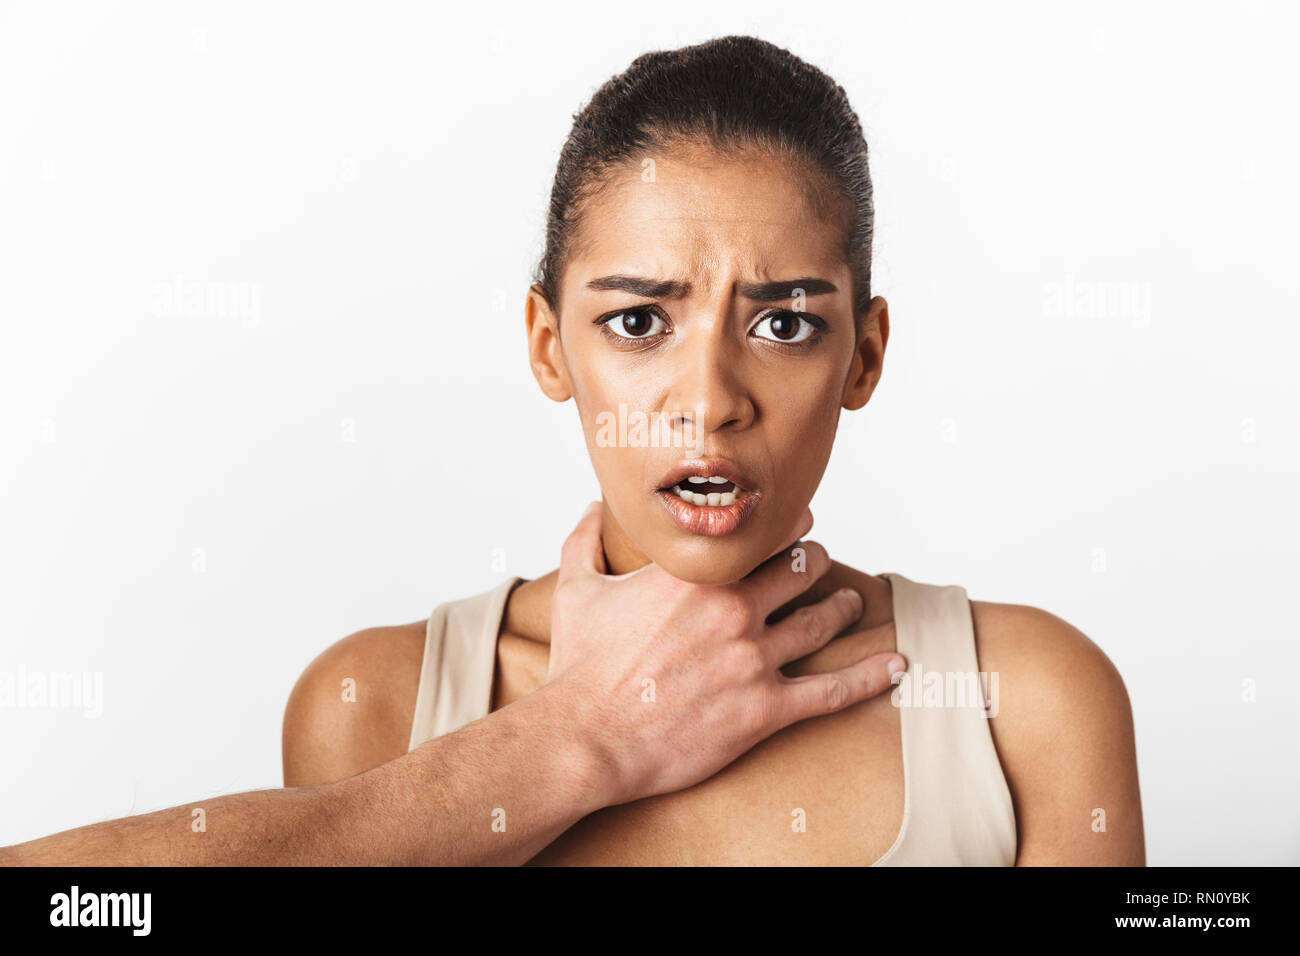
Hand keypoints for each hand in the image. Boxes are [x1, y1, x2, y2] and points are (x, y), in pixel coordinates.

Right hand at [545, 500, 906, 805]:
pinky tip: (895, 667)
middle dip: (818, 564)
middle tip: (822, 565)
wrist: (585, 737)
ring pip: (821, 621)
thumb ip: (586, 539)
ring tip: (849, 605)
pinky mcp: (764, 709)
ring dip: (841, 609)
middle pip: (803, 569)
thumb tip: (591, 506)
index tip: (795, 525)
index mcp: (694, 574)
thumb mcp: (576, 590)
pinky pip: (832, 691)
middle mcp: (733, 607)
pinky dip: (869, 677)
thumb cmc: (579, 668)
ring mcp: (754, 658)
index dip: (786, 527)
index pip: (763, 534)